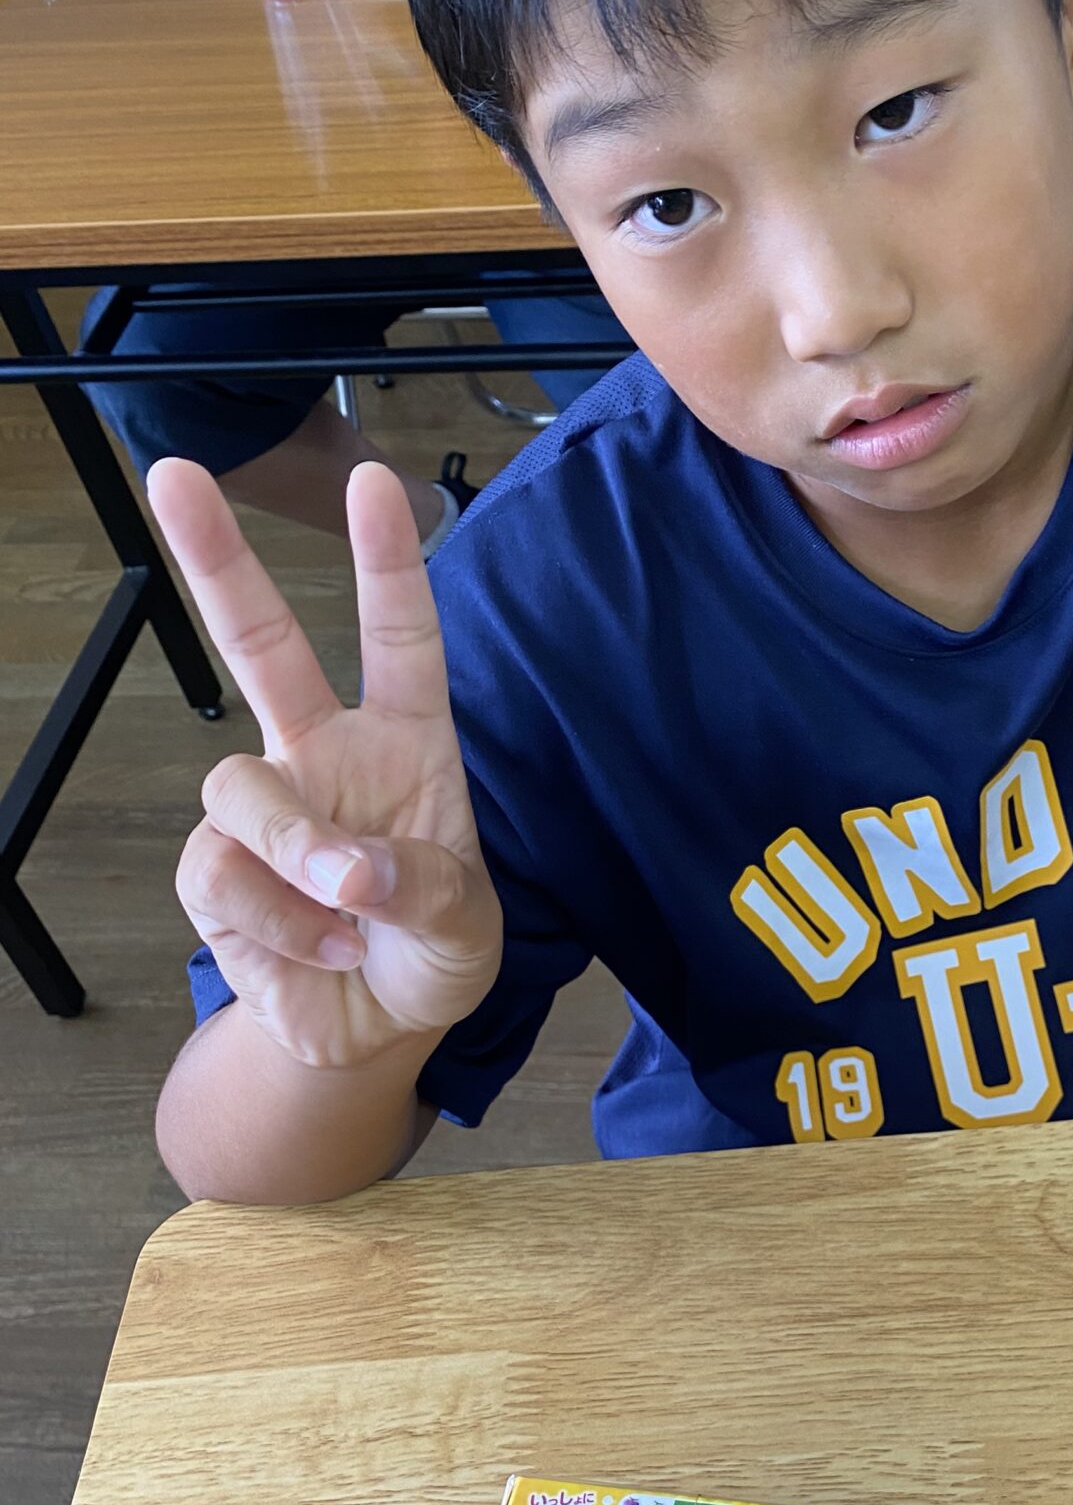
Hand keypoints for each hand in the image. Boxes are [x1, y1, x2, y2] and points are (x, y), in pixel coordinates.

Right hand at [149, 460, 503, 1073]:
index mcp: (405, 743)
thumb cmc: (432, 953)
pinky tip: (321, 952)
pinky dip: (281, 927)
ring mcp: (264, 810)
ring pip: (238, 789)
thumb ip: (425, 891)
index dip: (387, 562)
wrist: (375, 1031)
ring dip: (296, 855)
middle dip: (217, 557)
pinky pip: (224, 877)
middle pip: (259, 640)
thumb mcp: (467, 930)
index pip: (399, 639)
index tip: (376, 483)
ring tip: (347, 917)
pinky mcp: (215, 873)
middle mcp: (324, 755)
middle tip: (174, 472)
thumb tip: (352, 868)